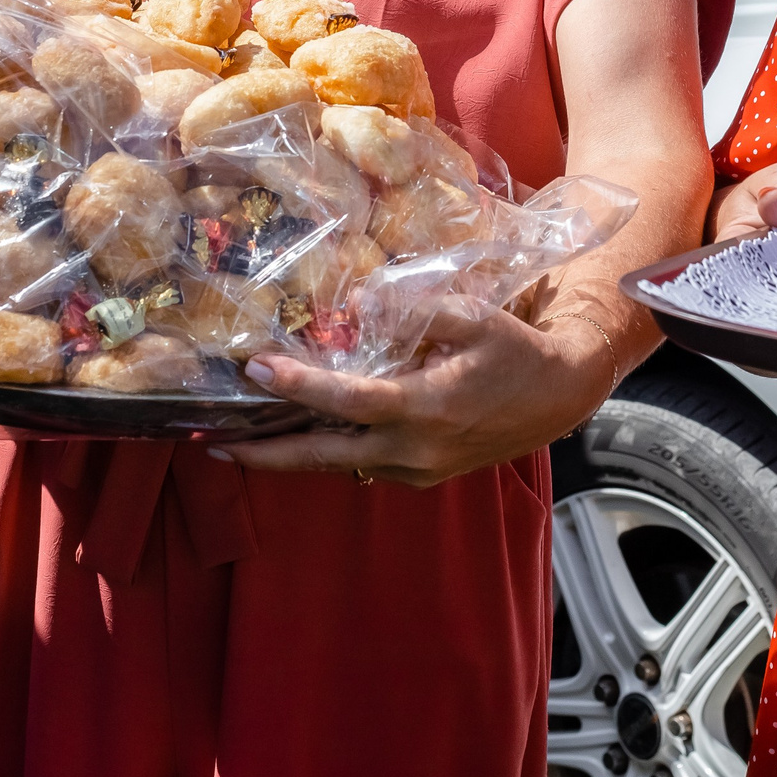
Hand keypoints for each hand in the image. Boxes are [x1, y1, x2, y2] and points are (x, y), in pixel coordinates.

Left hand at [212, 299, 613, 486]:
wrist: (560, 397)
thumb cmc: (517, 351)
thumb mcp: (474, 316)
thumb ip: (417, 307)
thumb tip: (362, 301)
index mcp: (425, 407)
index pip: (346, 401)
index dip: (297, 386)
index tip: (255, 371)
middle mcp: (414, 449)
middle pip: (325, 457)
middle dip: (267, 456)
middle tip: (215, 449)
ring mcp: (418, 469)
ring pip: (342, 466)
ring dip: (294, 456)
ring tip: (245, 445)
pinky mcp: (423, 475)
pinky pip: (366, 466)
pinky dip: (332, 454)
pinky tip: (305, 438)